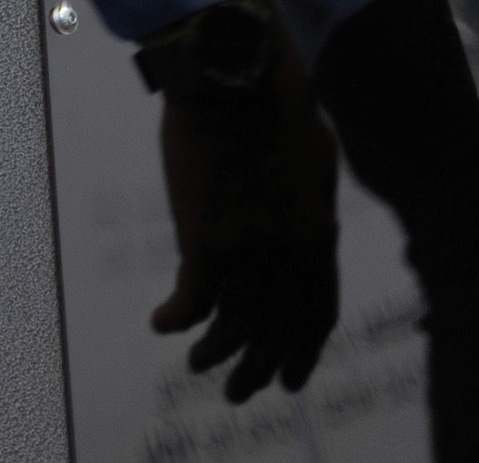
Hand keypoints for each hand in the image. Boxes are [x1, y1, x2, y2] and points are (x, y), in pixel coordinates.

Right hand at [148, 33, 343, 402]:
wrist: (237, 84)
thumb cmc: (277, 109)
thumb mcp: (314, 164)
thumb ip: (309, 203)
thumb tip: (306, 217)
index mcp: (318, 237)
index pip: (318, 312)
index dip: (304, 350)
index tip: (292, 374)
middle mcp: (289, 256)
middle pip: (278, 330)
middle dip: (260, 368)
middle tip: (243, 393)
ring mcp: (248, 250)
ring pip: (237, 325)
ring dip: (218, 356)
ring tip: (200, 369)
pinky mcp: (204, 238)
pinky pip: (192, 298)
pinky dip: (177, 318)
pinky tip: (160, 325)